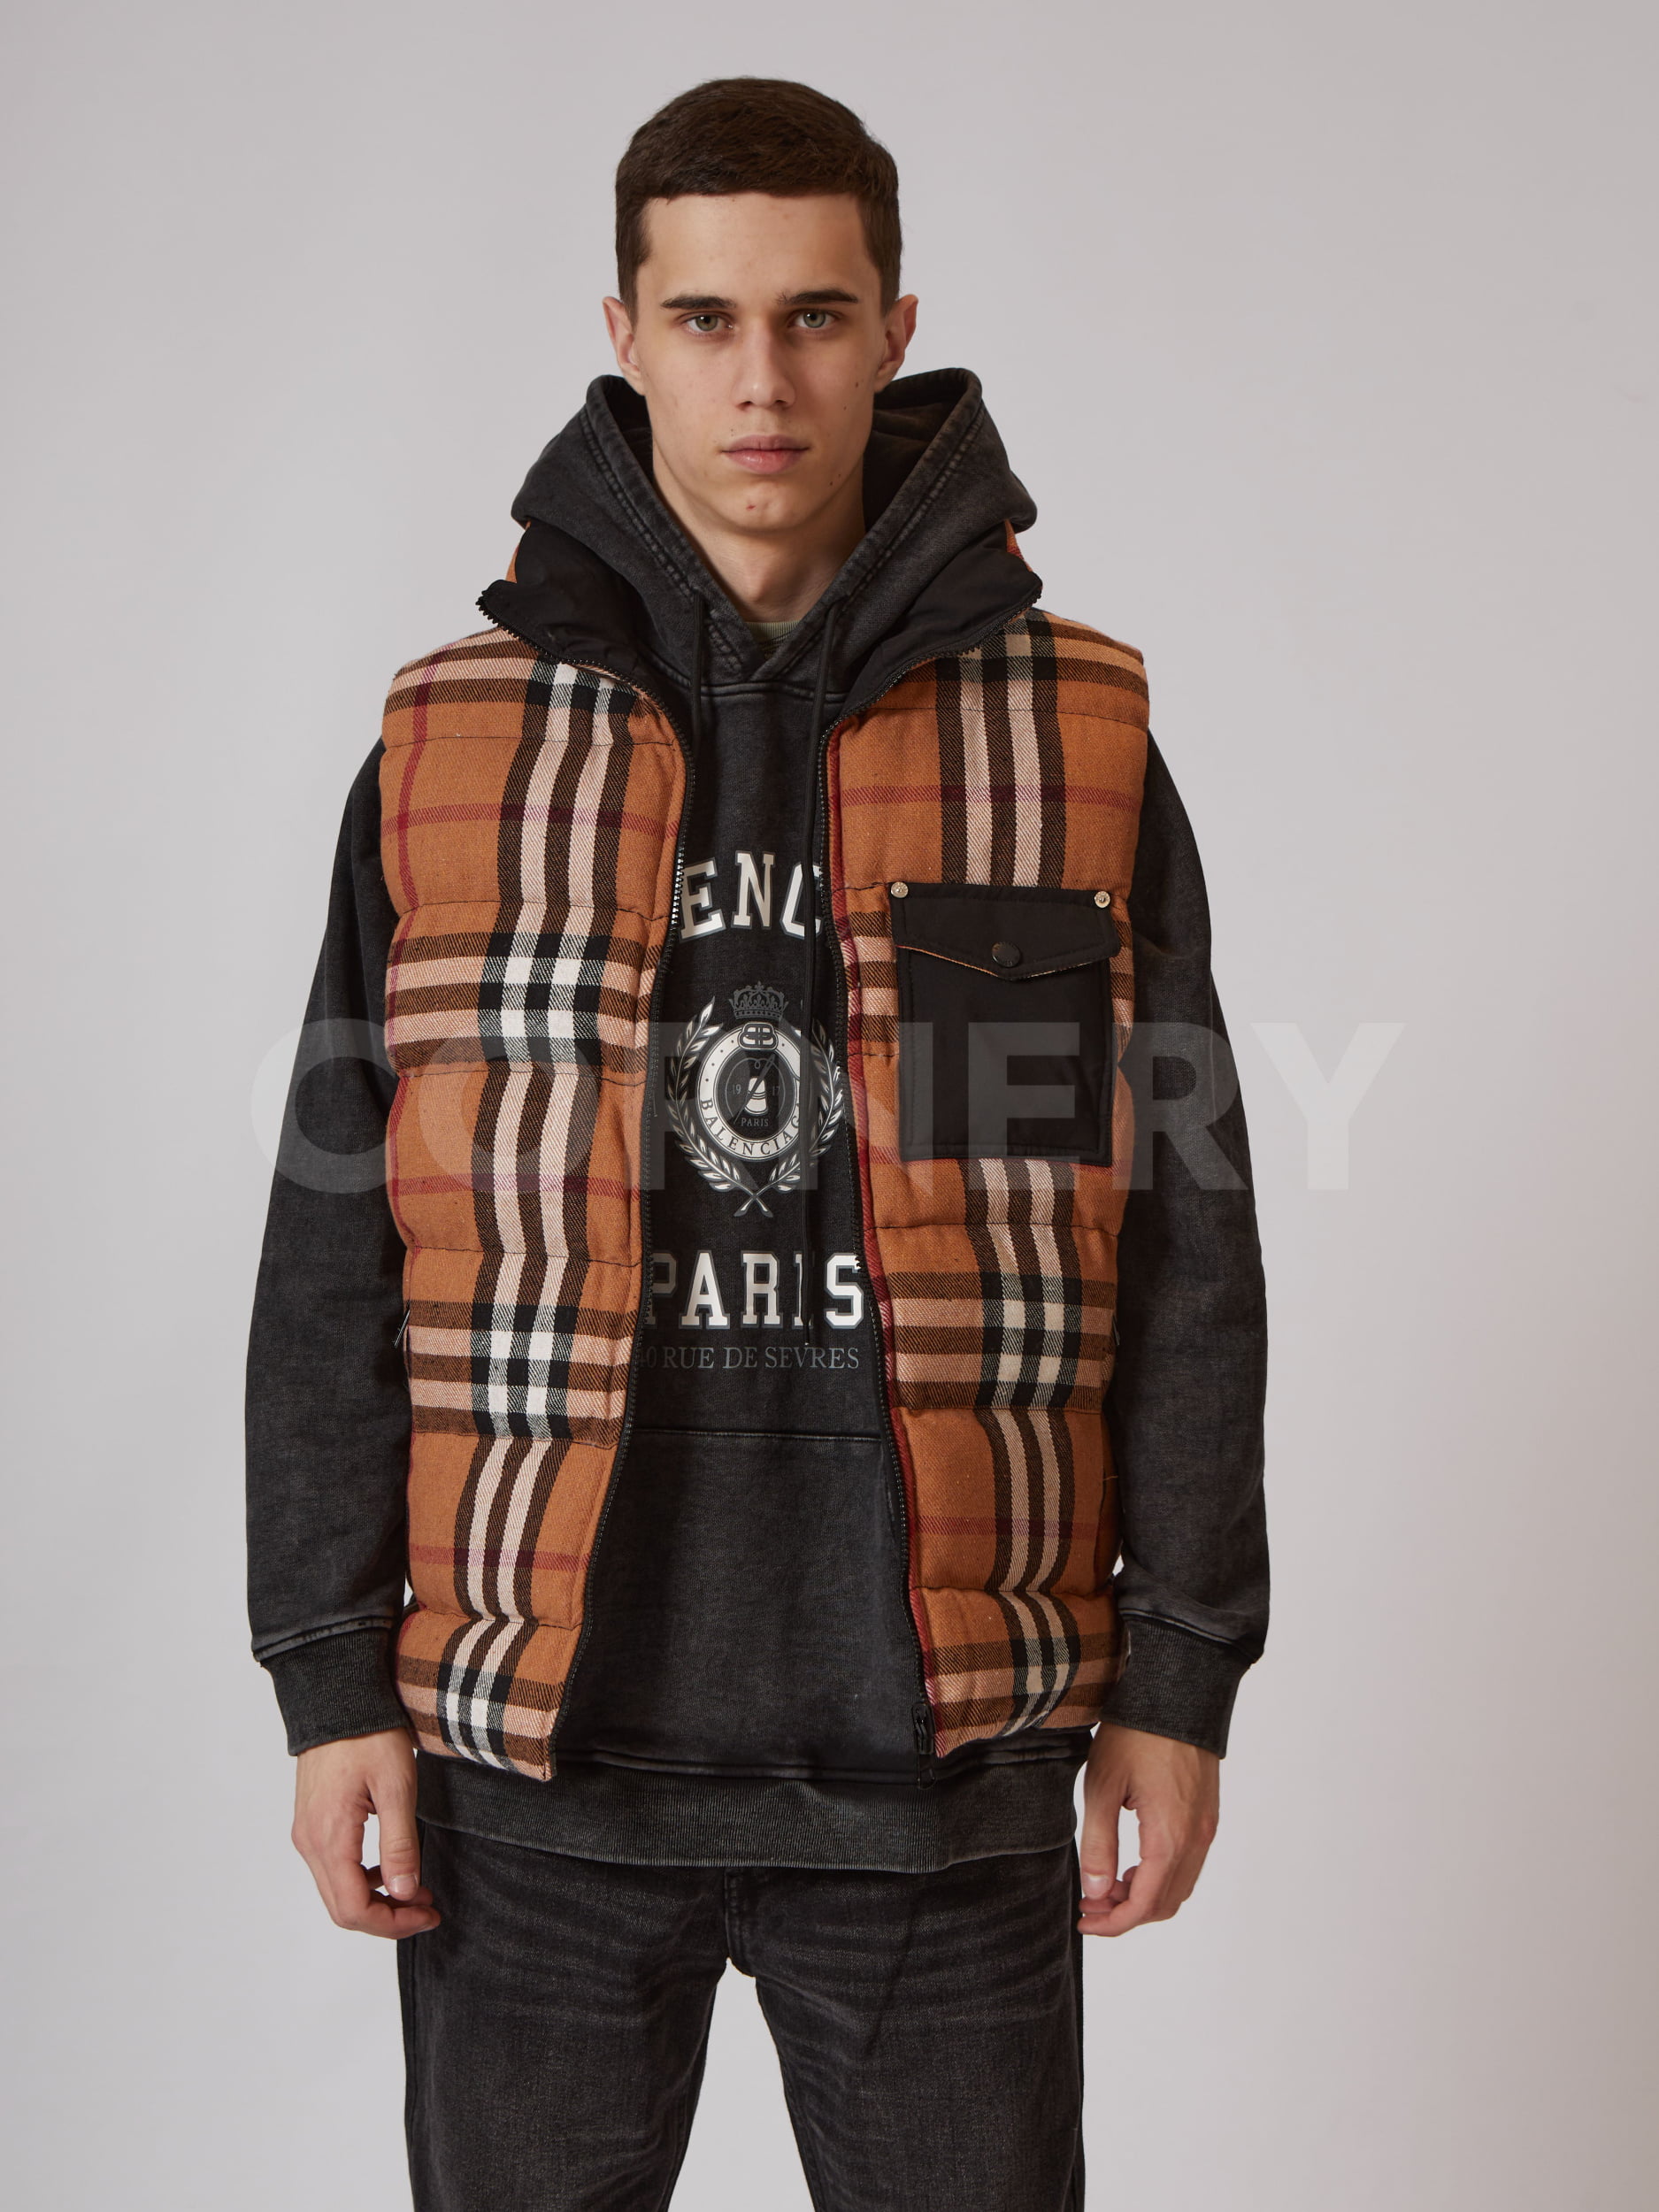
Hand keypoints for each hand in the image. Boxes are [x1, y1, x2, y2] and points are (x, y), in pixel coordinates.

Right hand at [291, 1728, 440, 1938]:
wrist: (338, 1698)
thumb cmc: (369, 1735)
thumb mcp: (396, 1787)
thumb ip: (399, 1844)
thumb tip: (405, 1895)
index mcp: (329, 1837)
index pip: (354, 1909)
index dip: (393, 1923)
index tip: (428, 1913)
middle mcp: (310, 1842)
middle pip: (342, 1908)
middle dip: (387, 1917)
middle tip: (427, 1908)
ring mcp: (307, 1832)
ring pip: (336, 1891)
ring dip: (376, 1899)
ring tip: (416, 1889)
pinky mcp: (311, 1822)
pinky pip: (332, 1868)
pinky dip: (362, 1879)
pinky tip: (390, 1866)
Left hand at [1078, 1722, 1219, 1936]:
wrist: (1177, 1692)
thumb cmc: (1136, 1733)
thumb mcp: (1102, 1786)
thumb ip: (1098, 1844)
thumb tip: (1096, 1890)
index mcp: (1170, 1837)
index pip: (1144, 1904)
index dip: (1113, 1923)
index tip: (1085, 1920)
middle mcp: (1196, 1839)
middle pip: (1165, 1903)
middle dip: (1126, 1912)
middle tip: (1090, 1902)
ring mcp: (1206, 1827)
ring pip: (1179, 1886)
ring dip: (1145, 1896)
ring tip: (1107, 1883)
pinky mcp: (1207, 1815)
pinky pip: (1188, 1863)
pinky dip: (1161, 1875)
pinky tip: (1132, 1862)